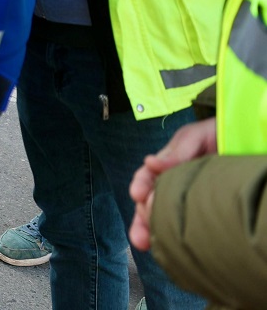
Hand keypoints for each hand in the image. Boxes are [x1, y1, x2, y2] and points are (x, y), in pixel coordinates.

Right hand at [129, 117, 216, 249]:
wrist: (242, 142)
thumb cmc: (216, 135)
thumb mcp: (194, 136)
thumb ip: (177, 151)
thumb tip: (151, 163)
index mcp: (167, 165)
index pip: (147, 177)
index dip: (140, 186)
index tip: (137, 195)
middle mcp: (172, 183)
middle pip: (149, 201)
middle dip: (141, 217)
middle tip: (141, 232)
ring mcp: (185, 198)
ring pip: (162, 215)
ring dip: (150, 230)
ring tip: (143, 243)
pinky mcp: (200, 211)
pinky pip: (182, 224)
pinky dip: (171, 234)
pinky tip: (167, 245)